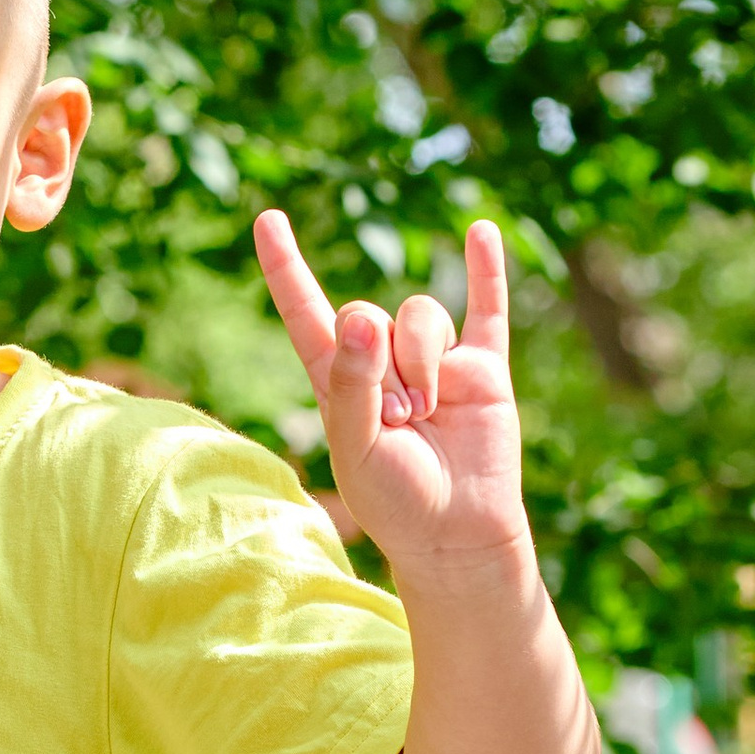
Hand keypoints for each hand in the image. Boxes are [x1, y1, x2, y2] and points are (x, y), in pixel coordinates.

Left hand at [254, 211, 529, 574]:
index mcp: (338, 379)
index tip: (268, 220)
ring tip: (428, 413)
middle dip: (383, 363)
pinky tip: (480, 231)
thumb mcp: (356, 446)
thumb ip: (353, 383)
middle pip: (372, 313)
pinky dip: (486, 271)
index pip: (306, 311)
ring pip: (422, 314)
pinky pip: (486, 309)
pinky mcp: (481, 368)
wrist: (457, 533)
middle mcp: (382, 362)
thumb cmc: (396, 500)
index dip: (286, 267)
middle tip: (398, 419)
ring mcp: (434, 361)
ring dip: (423, 361)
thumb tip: (363, 318)